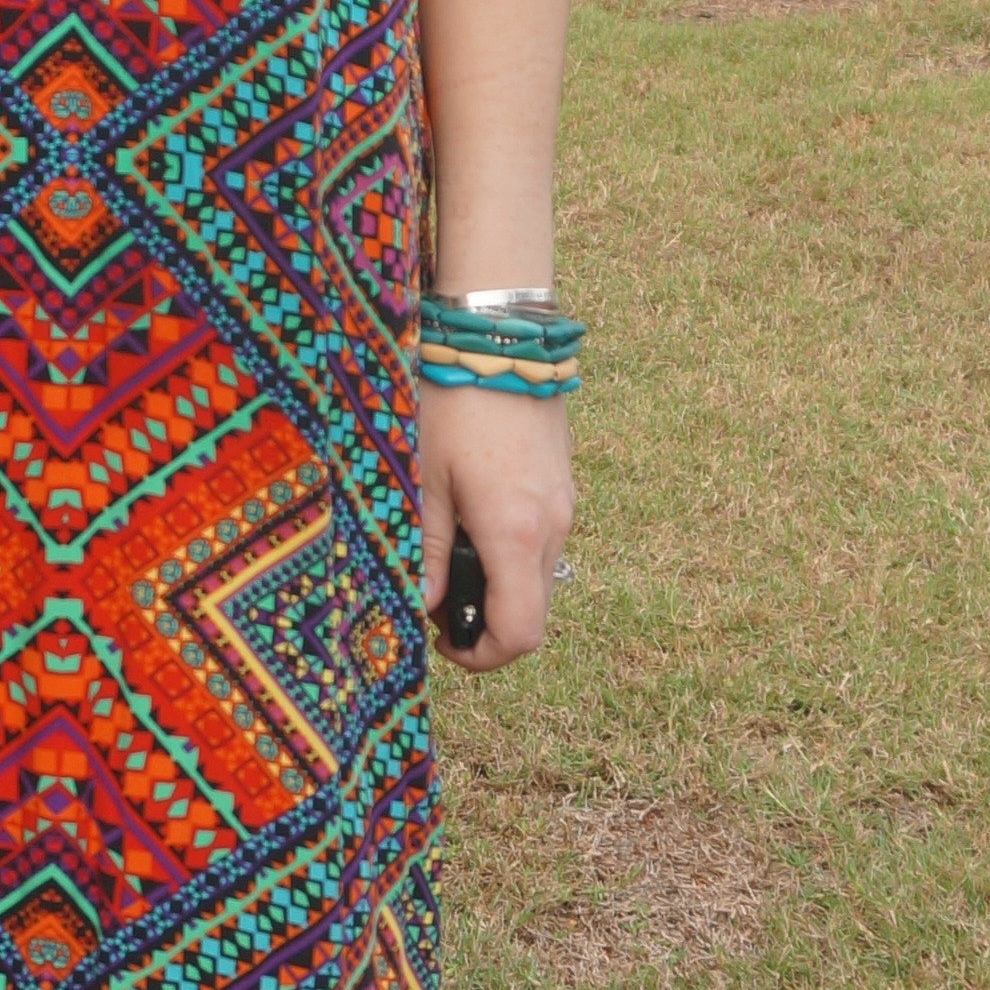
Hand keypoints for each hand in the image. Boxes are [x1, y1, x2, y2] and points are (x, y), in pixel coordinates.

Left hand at [419, 387, 574, 675]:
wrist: (500, 334)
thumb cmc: (453, 403)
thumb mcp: (425, 481)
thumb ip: (430, 552)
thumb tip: (426, 607)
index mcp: (517, 534)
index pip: (519, 633)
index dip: (481, 655)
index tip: (441, 639)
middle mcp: (553, 526)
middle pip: (532, 611)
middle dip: (484, 620)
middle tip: (435, 592)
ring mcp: (564, 503)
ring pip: (537, 575)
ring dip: (496, 583)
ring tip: (448, 548)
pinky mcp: (562, 482)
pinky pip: (541, 539)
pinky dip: (509, 549)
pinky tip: (471, 515)